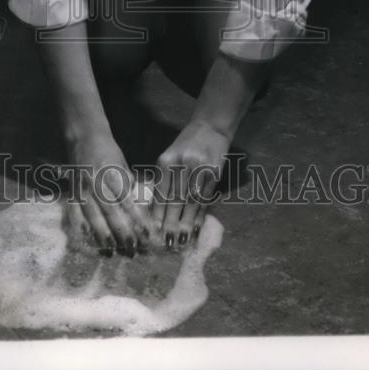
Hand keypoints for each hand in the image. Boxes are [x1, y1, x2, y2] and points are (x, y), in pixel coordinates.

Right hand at [65, 131, 153, 256]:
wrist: (83, 136)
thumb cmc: (108, 150)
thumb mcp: (123, 163)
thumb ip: (128, 184)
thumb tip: (138, 207)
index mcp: (112, 173)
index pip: (127, 201)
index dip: (137, 219)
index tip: (147, 235)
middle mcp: (96, 182)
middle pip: (110, 212)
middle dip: (121, 233)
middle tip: (132, 250)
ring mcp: (82, 187)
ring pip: (92, 215)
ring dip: (102, 235)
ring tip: (110, 251)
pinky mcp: (72, 190)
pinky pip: (74, 211)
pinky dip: (79, 226)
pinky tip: (86, 239)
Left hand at [150, 120, 229, 249]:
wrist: (210, 127)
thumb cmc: (185, 145)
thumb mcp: (169, 156)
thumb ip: (164, 179)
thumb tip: (156, 209)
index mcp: (166, 160)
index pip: (161, 191)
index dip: (158, 213)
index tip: (153, 231)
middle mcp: (182, 164)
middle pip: (176, 199)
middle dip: (171, 222)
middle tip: (167, 242)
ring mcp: (200, 168)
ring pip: (191, 201)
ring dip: (187, 223)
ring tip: (182, 240)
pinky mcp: (215, 173)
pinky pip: (206, 198)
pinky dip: (201, 214)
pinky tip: (197, 227)